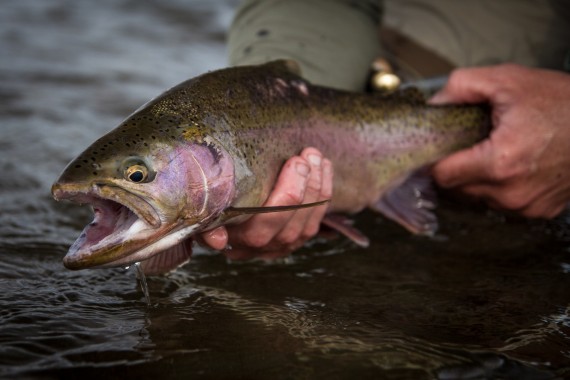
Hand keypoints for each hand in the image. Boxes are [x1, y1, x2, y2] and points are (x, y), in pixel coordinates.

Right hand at [198, 147, 332, 259]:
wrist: (215, 214)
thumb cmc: (208, 205)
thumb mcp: (202, 211)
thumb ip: (207, 223)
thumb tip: (218, 241)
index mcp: (237, 240)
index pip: (266, 223)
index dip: (287, 194)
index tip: (295, 162)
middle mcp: (261, 248)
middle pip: (291, 223)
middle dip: (306, 186)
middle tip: (308, 156)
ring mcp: (281, 246)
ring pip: (308, 222)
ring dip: (318, 187)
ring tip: (317, 157)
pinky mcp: (296, 239)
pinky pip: (316, 220)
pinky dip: (323, 194)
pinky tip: (324, 169)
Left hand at [431, 64, 569, 217]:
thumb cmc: (564, 103)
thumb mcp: (509, 80)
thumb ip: (463, 86)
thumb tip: (435, 102)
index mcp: (500, 162)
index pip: (442, 176)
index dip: (436, 159)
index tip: (439, 147)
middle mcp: (511, 192)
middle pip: (457, 188)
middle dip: (458, 165)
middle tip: (471, 142)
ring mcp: (526, 206)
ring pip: (479, 197)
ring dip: (479, 177)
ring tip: (497, 150)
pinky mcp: (540, 211)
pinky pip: (503, 202)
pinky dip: (501, 186)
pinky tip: (515, 164)